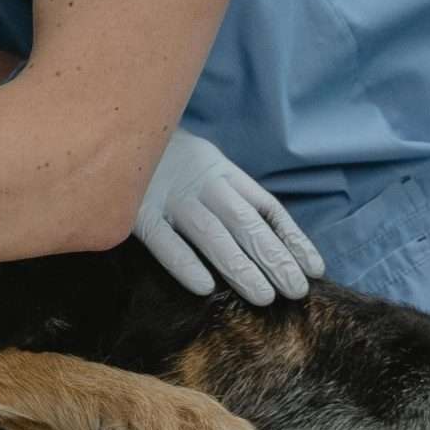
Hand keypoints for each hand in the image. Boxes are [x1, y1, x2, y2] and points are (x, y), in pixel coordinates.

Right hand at [133, 128, 323, 305]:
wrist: (115, 134)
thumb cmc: (167, 159)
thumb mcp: (205, 163)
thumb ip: (231, 192)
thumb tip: (272, 238)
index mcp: (222, 172)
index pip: (267, 208)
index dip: (293, 238)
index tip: (313, 269)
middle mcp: (201, 184)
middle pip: (245, 223)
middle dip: (274, 258)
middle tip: (295, 291)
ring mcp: (169, 197)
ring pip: (211, 234)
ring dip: (239, 266)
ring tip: (263, 296)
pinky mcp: (136, 212)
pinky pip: (163, 240)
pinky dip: (184, 262)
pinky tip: (204, 288)